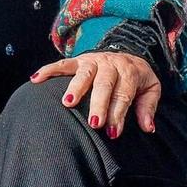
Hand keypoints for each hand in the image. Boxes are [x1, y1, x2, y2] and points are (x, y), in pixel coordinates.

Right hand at [30, 51, 162, 138]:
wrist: (129, 53)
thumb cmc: (137, 79)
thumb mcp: (151, 89)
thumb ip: (148, 107)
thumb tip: (148, 128)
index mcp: (129, 72)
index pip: (124, 94)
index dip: (118, 113)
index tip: (113, 133)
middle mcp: (111, 64)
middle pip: (104, 84)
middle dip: (99, 104)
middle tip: (94, 123)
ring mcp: (93, 61)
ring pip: (84, 73)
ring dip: (76, 87)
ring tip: (67, 103)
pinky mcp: (79, 60)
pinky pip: (62, 64)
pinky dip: (48, 70)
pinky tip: (35, 79)